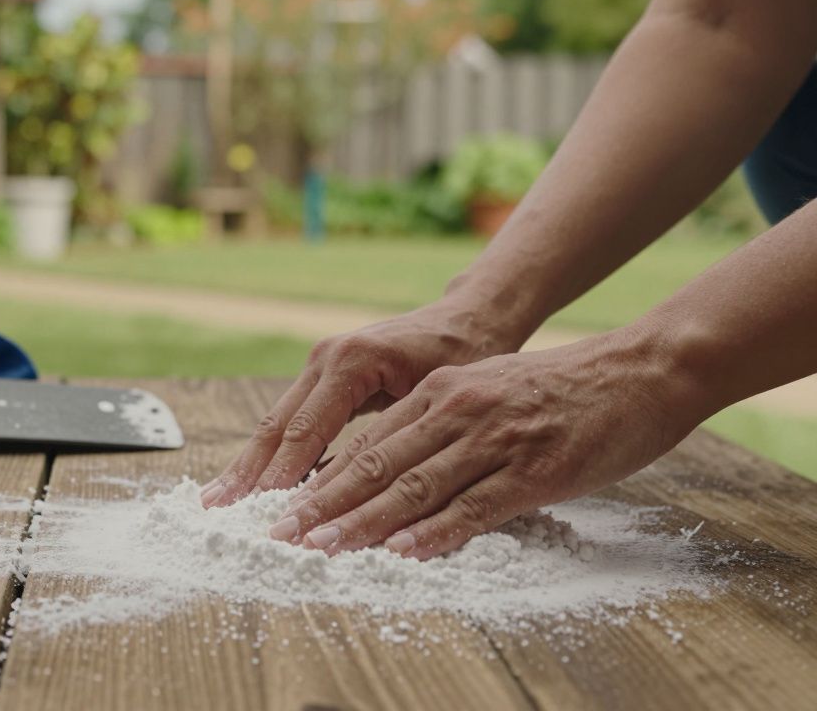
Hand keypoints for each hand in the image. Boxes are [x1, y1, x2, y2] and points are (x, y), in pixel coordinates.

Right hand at [202, 299, 523, 508]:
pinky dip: (271, 453)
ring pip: (276, 422)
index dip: (282, 473)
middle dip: (247, 471)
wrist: (469, 317)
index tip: (263, 509)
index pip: (306, 428)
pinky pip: (292, 419)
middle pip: (277, 424)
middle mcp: (326, 358)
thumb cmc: (464, 355)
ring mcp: (320, 364)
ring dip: (248, 464)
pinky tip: (252, 482)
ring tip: (218, 499)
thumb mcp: (433, 398)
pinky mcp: (323, 376)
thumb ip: (388, 440)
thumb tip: (349, 494)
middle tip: (218, 508)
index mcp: (351, 361)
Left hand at [266, 326, 704, 559]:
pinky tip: (403, 550)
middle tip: (282, 536)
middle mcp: (457, 410)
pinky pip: (474, 505)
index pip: (366, 443)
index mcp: (440, 392)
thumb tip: (392, 475)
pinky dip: (435, 531)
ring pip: (414, 486)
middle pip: (376, 465)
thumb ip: (439, 427)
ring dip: (363, 523)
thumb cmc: (559, 390)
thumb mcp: (486, 392)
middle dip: (322, 504)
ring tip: (323, 548)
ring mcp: (495, 439)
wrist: (639, 371)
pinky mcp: (534, 469)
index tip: (283, 508)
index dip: (319, 478)